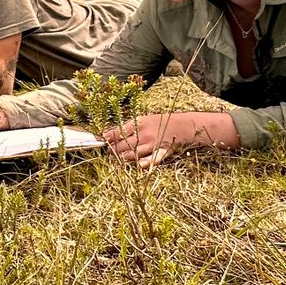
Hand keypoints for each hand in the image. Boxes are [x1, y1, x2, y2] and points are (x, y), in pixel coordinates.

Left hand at [103, 112, 229, 167]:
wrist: (182, 125)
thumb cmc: (161, 121)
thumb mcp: (143, 119)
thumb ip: (128, 127)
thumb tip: (108, 134)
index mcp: (138, 124)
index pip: (116, 133)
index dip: (107, 139)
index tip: (103, 141)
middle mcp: (143, 134)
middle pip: (120, 146)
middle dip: (113, 151)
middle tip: (110, 152)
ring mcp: (152, 144)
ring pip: (131, 155)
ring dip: (123, 158)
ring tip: (120, 158)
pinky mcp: (161, 153)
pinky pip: (150, 161)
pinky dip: (143, 164)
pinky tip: (138, 165)